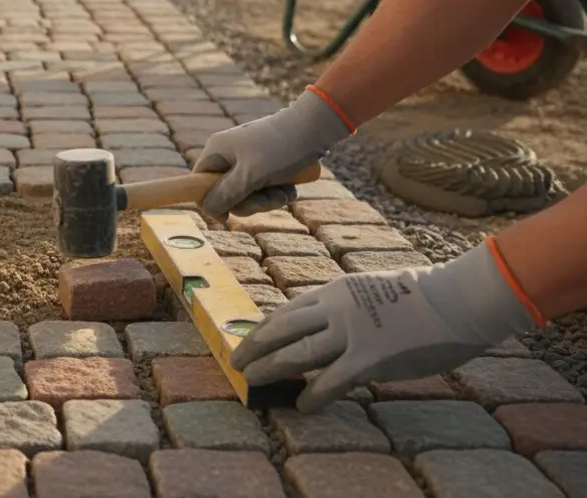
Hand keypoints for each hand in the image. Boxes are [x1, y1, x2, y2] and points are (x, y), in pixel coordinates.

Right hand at [193, 88, 352, 218]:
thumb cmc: (280, 149)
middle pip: (226, 193)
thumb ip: (226, 194)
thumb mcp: (251, 175)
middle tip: (268, 199)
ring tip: (285, 192)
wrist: (316, 127)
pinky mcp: (267, 163)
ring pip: (248, 193)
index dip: (210, 202)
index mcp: (217, 151)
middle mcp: (229, 154)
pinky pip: (264, 187)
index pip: (198, 183)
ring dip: (267, 200)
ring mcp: (248, 159)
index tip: (227, 217)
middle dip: (249, 202)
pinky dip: (277, 192)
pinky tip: (290, 188)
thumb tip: (207, 209)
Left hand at [230, 240, 537, 412]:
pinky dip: (313, 396)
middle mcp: (336, 308)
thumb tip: (331, 325)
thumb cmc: (425, 296)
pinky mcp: (370, 358)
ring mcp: (351, 332)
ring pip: (297, 353)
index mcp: (336, 290)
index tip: (248, 340)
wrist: (459, 299)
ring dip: (270, 369)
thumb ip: (348, 306)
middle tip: (236, 362)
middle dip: (254, 347)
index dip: (264, 328)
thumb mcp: (373, 289)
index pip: (288, 310)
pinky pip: (331, 381)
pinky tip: (303, 406)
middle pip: (281, 329)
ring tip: (252, 381)